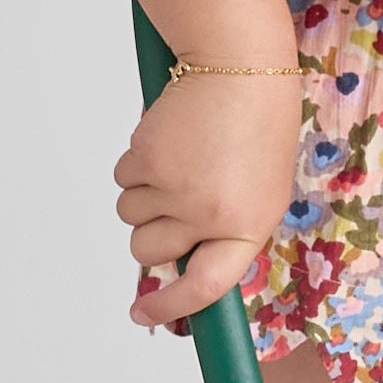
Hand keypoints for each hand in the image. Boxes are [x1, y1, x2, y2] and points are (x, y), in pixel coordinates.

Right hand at [115, 65, 301, 327]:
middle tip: (178, 195)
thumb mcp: (260, 192)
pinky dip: (137, 165)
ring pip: (130, 215)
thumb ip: (225, 233)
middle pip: (150, 252)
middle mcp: (210, 214)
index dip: (171, 307)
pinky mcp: (146, 159)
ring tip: (182, 159)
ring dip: (144, 193)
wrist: (242, 67)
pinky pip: (122, 180)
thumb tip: (179, 268)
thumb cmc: (257, 128)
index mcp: (247, 226)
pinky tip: (170, 141)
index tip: (145, 316)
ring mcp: (175, 188)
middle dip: (152, 230)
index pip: (205, 287)